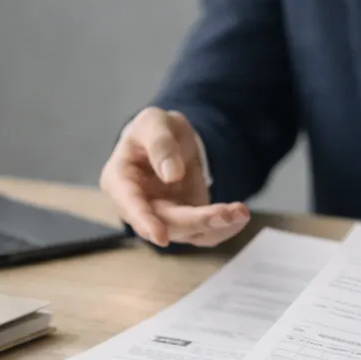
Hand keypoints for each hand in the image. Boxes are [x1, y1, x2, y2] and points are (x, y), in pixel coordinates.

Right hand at [100, 107, 249, 247]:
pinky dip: (223, 228)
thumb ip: (160, 145)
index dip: (144, 221)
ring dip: (215, 225)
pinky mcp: (187, 221)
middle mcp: (140, 206)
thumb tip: (171, 175)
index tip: (161, 237)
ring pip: (189, 232)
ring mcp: (164, 218)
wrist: (172, 139)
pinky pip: (204, 233)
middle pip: (166, 223)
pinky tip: (239, 216)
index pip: (131, 205)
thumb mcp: (154, 122)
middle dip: (197, 220)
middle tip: (227, 212)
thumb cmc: (154, 130)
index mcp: (120, 181)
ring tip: (240, 212)